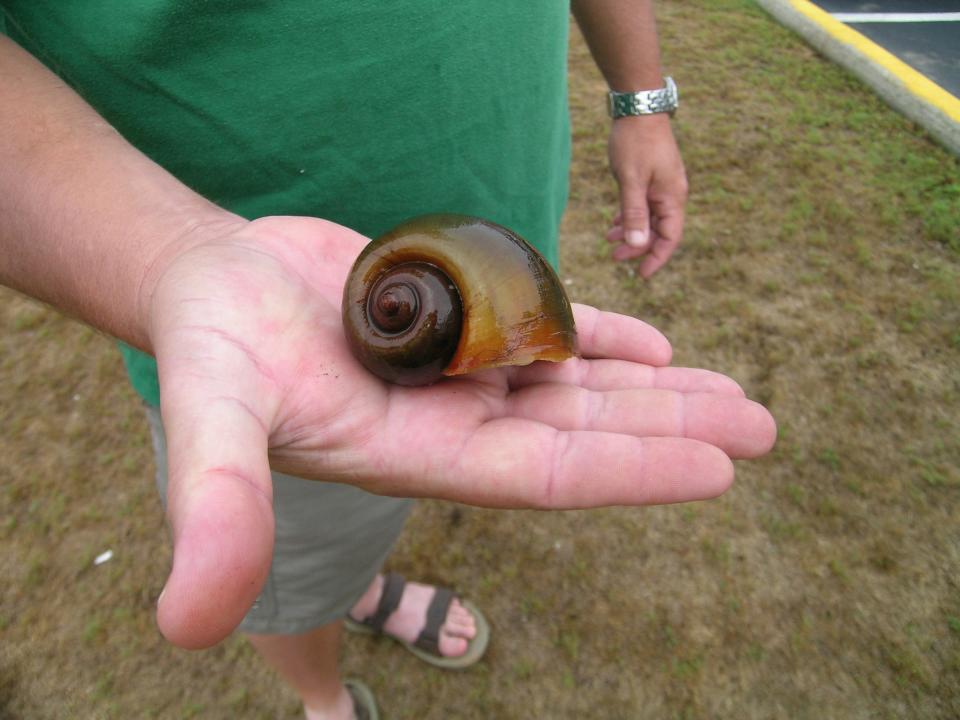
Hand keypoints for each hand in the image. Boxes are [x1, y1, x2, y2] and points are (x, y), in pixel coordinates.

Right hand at [145, 215, 774, 647]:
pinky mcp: (457, 321)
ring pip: (574, 384)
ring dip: (653, 388)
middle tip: (762, 426)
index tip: (718, 467)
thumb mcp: (206, 420)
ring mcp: (459, 372)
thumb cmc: (206, 347)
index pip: (544, 475)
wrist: (209, 285)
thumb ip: (216, 509)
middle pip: (581, 432)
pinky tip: (657, 343)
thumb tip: (185, 624)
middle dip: (671, 429)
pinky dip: (602, 338)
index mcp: (416, 455)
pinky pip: (545, 332)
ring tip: (729, 389)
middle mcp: (451, 421)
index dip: (629, 470)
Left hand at [606, 114, 687, 276]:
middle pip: (658, 231)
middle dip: (638, 246)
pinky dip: (630, 216)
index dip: (657, 258)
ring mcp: (662, 185)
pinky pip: (643, 205)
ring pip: (649, 218)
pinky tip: (615, 223)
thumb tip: (637, 243)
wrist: (638, 107)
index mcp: (672, 197)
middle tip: (614, 258)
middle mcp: (671, 194)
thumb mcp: (631, 180)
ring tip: (609, 241)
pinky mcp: (652, 177)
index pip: (670, 237)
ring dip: (631, 232)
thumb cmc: (635, 142)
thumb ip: (634, 212)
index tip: (641, 274)